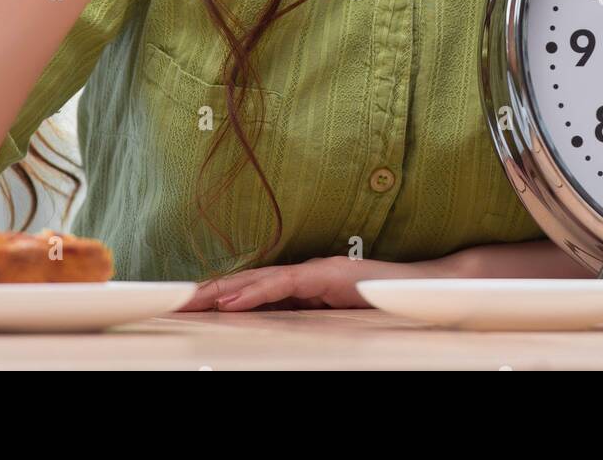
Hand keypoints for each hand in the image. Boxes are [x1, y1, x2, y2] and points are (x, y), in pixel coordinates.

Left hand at [179, 254, 456, 311]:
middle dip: (214, 290)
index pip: (258, 289)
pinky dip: (257, 292)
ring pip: (262, 280)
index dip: (226, 294)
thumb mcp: (336, 320)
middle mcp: (308, 273)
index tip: (194, 304)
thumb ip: (308, 321)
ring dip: (225, 290)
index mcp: (307, 286)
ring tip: (194, 299)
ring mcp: (318, 271)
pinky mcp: (329, 275)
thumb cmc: (383, 308)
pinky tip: (233, 301)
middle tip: (179, 300)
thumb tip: (276, 332)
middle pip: (252, 281)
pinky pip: (286, 284)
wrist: (423, 293)